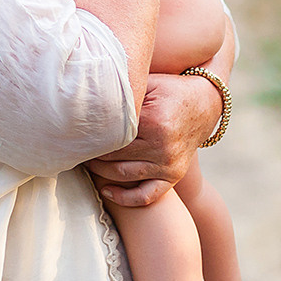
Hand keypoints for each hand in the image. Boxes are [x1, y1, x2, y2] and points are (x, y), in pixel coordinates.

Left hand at [84, 72, 223, 206]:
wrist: (205, 103)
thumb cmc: (170, 89)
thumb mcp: (150, 82)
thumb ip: (125, 89)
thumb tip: (91, 93)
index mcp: (154, 121)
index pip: (112, 134)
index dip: (91, 135)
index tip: (75, 133)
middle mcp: (163, 146)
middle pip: (113, 155)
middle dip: (91, 153)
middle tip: (75, 148)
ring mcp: (169, 164)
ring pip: (123, 174)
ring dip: (100, 171)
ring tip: (86, 161)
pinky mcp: (173, 176)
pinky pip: (146, 195)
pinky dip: (125, 198)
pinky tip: (106, 191)